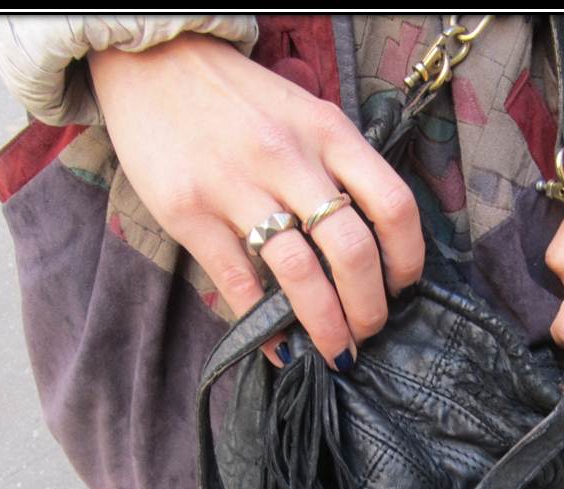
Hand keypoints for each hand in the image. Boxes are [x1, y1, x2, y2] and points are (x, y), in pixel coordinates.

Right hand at [88, 32, 423, 369]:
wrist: (156, 63)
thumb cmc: (239, 99)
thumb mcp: (304, 115)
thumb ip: (338, 168)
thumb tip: (370, 247)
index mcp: (328, 132)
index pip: (394, 205)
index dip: (407, 260)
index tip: (403, 289)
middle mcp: (288, 158)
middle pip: (353, 250)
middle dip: (369, 308)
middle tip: (368, 332)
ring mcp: (236, 186)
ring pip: (300, 274)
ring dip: (326, 326)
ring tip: (335, 350)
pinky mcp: (189, 212)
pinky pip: (239, 284)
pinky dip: (265, 327)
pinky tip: (280, 348)